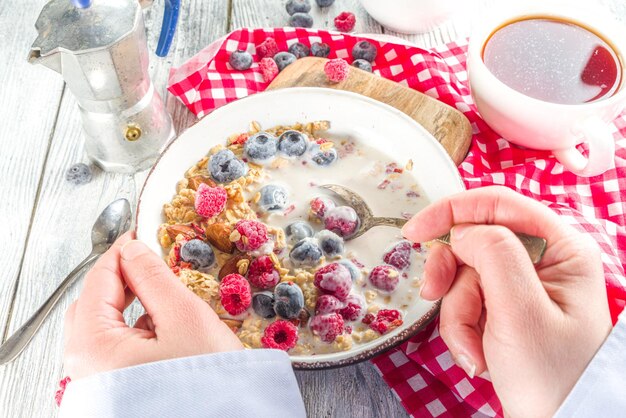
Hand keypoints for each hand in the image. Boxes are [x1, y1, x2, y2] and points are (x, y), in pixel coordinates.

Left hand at [63, 232, 241, 379]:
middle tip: (150, 262)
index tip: (140, 233)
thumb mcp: (184, 318)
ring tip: (159, 294)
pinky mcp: (115, 388)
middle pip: (92, 303)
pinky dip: (132, 328)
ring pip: (102, 326)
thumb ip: (153, 277)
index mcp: (94, 346)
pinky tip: (159, 326)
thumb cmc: (205, 382)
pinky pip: (113, 347)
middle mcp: (85, 367)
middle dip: (120, 278)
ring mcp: (99, 380)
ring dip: (127, 303)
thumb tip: (133, 249)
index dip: (121, 251)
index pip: (98, 280)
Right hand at [402, 186, 611, 417]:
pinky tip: (478, 354)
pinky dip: (461, 327)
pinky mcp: (503, 306)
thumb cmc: (554, 375)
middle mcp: (541, 258)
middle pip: (473, 240)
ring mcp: (520, 284)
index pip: (498, 204)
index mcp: (560, 247)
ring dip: (457, 313)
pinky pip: (464, 301)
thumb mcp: (522, 312)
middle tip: (432, 295)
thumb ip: (494, 255)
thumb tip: (462, 229)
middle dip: (450, 274)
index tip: (415, 231)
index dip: (451, 211)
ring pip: (462, 276)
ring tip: (473, 349)